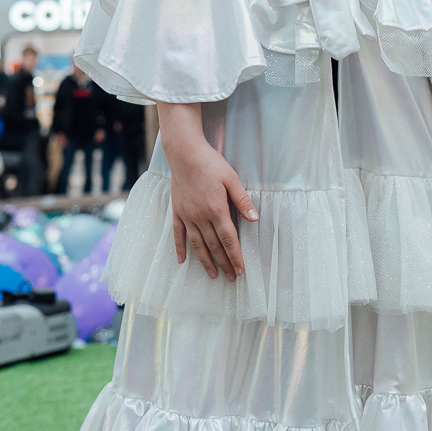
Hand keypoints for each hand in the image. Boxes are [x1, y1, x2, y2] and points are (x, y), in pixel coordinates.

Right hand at [159, 104, 256, 281]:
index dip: (235, 256)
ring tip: (212, 275)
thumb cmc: (211, 163)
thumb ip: (242, 200)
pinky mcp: (177, 211)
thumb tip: (255, 218)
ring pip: (197, 244)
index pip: (228, 239)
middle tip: (231, 278)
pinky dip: (180, 248)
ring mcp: (187, 215)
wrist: (184, 153)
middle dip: (223, 263)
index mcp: (216, 209)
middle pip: (214, 246)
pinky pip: (178, 234)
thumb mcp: (232, 179)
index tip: (241, 270)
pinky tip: (183, 261)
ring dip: (205, 261)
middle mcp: (200, 216)